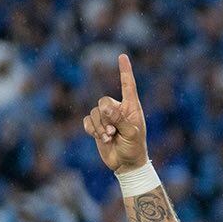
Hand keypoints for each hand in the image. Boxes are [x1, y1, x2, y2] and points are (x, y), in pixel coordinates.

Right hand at [82, 54, 147, 172]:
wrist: (126, 164)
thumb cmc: (134, 148)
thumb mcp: (131, 134)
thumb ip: (119, 120)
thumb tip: (105, 107)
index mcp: (131, 108)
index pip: (128, 85)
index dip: (125, 71)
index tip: (122, 56)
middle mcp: (118, 109)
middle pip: (103, 101)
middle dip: (106, 117)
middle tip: (113, 132)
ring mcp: (107, 118)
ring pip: (94, 112)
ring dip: (100, 128)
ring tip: (110, 138)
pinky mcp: (97, 127)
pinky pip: (88, 121)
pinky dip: (92, 130)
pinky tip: (101, 139)